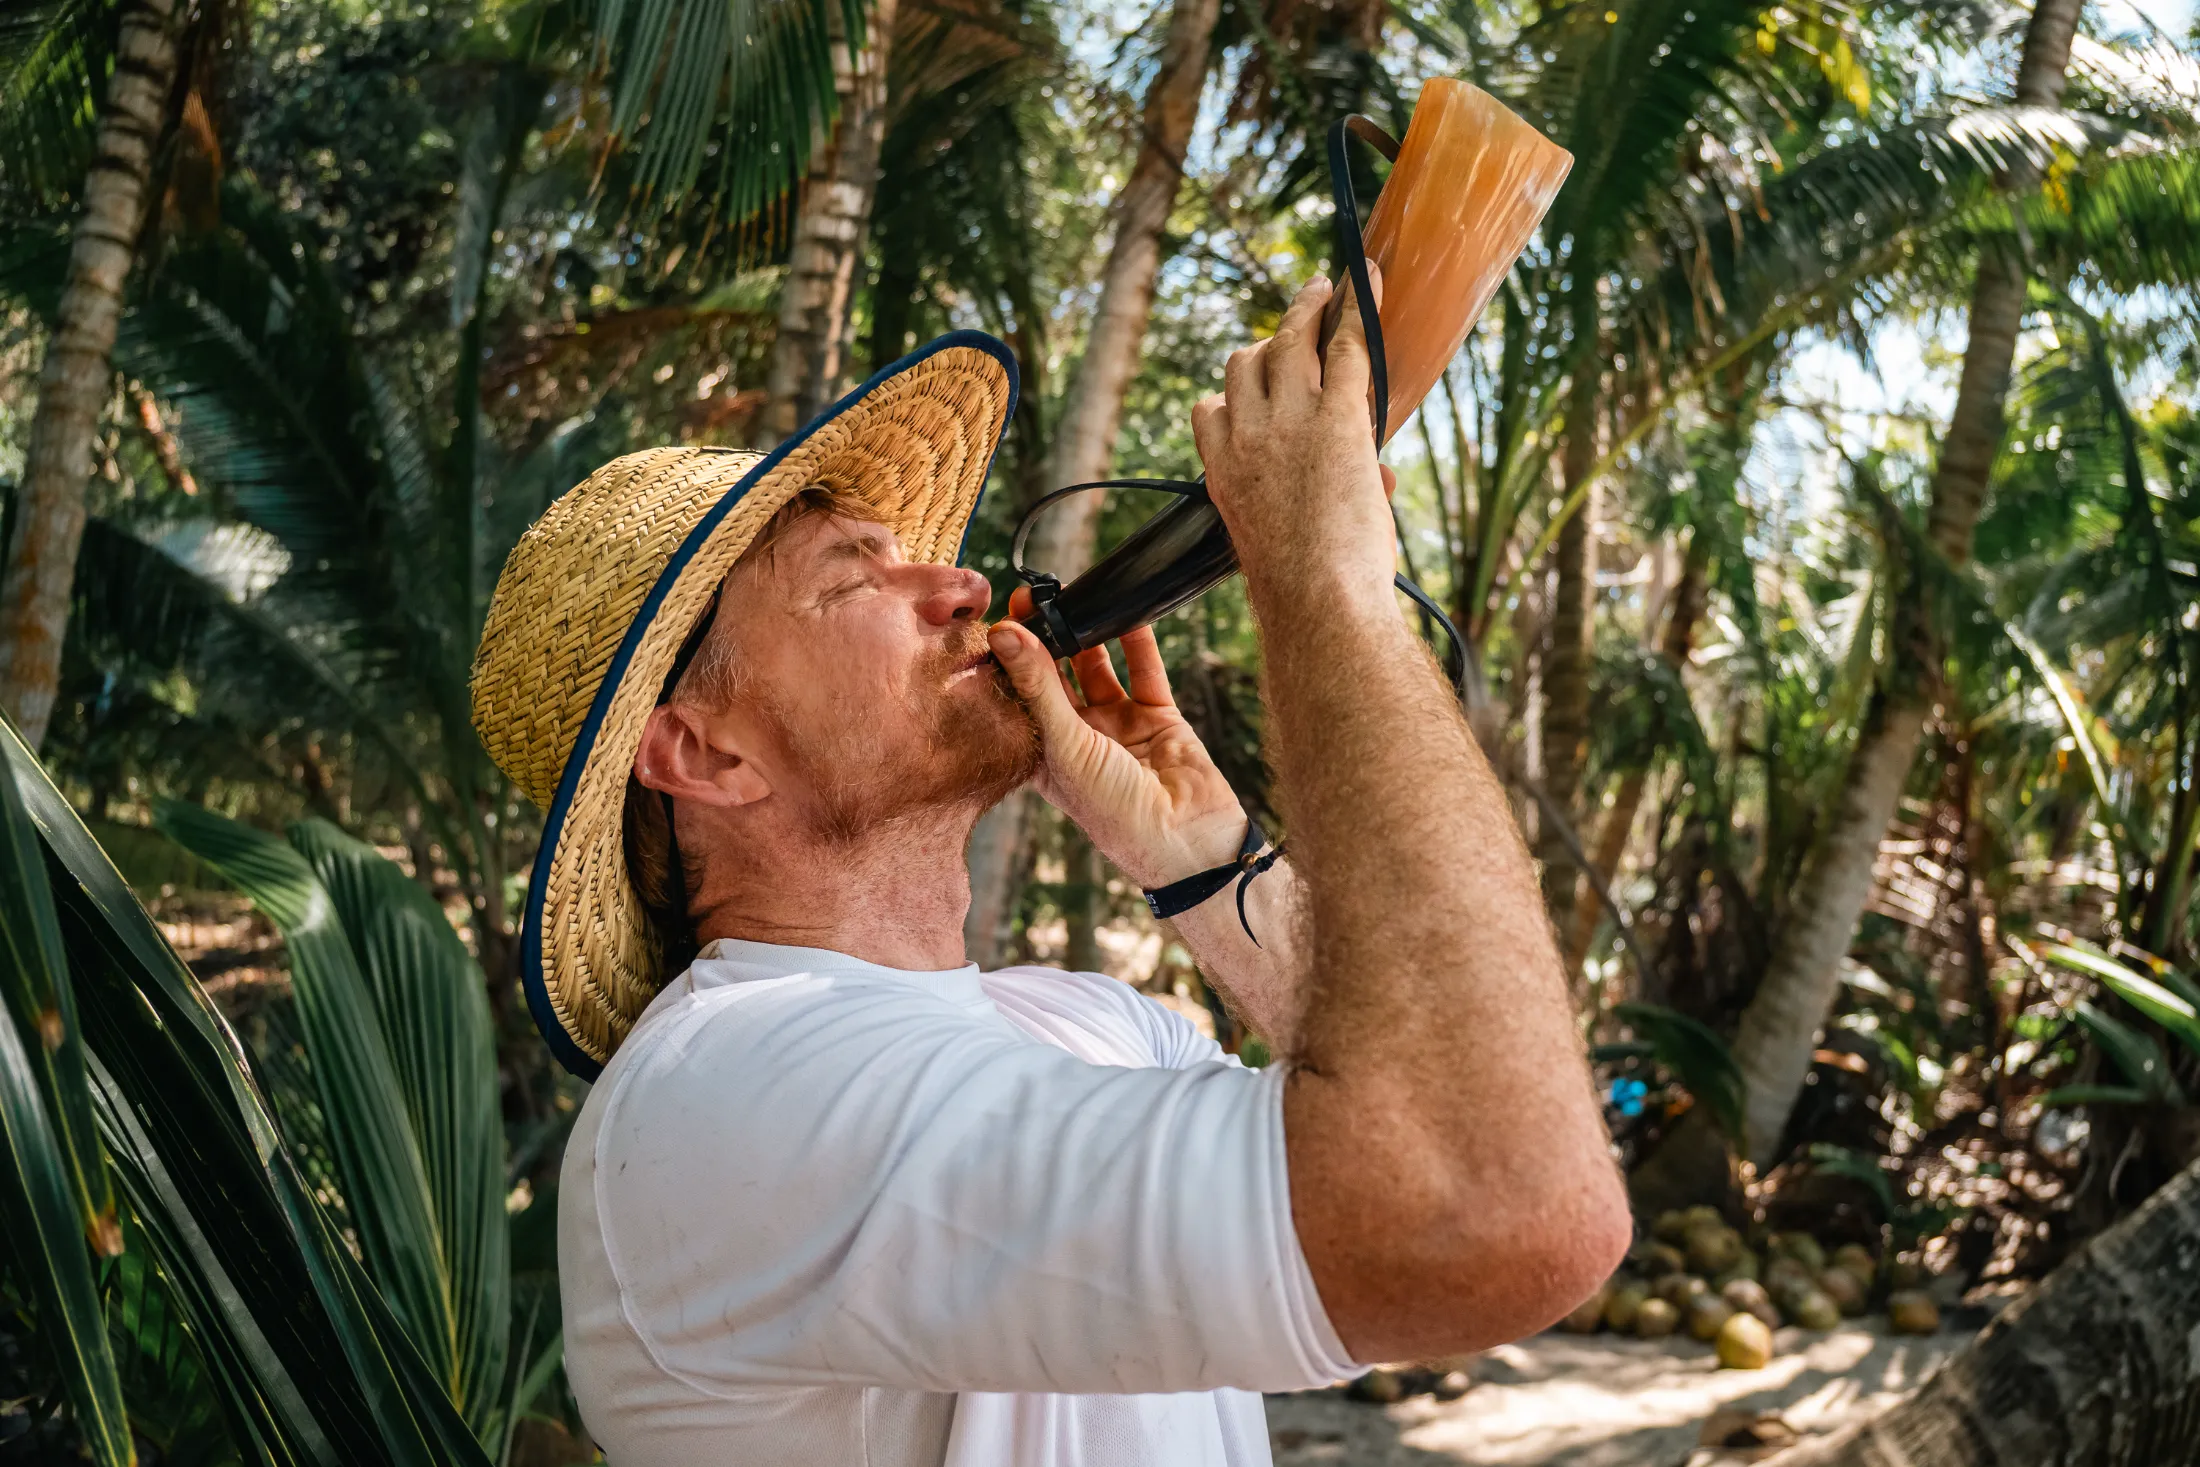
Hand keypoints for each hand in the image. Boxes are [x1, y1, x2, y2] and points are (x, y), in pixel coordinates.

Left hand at [986, 589, 1247, 888]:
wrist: (1185, 839)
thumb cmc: (1113, 811)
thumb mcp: (1066, 745)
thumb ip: (1038, 686)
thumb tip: (1004, 632)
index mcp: (1042, 755)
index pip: (1016, 699)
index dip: (1007, 662)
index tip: (998, 619)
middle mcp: (1076, 739)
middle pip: (1054, 678)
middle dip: (1044, 639)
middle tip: (1032, 597)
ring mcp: (1117, 726)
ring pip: (1097, 669)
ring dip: (1088, 635)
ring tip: (1074, 596)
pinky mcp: (1156, 717)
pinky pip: (1144, 671)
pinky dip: (1137, 642)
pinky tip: (1126, 611)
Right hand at [1190, 271, 1397, 614]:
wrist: (1318, 600)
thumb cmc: (1308, 592)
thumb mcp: (1292, 542)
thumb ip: (1322, 497)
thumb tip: (1383, 478)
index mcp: (1222, 473)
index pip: (1210, 410)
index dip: (1232, 394)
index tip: (1251, 389)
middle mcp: (1246, 436)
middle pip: (1245, 365)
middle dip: (1269, 340)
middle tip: (1297, 317)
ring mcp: (1289, 420)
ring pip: (1288, 341)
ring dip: (1307, 309)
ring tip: (1325, 289)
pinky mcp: (1337, 415)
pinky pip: (1347, 346)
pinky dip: (1358, 307)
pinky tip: (1369, 280)